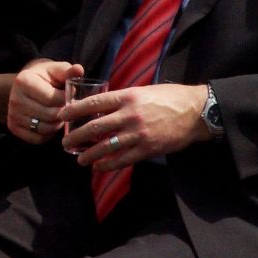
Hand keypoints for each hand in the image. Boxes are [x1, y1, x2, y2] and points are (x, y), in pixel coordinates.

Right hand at [6, 59, 76, 145]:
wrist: (25, 86)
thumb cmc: (45, 78)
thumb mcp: (55, 70)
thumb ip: (67, 71)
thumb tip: (79, 69)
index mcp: (24, 81)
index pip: (53, 99)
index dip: (67, 100)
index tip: (69, 96)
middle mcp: (15, 99)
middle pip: (50, 115)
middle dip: (63, 113)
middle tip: (65, 107)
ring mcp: (12, 115)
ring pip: (45, 129)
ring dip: (57, 124)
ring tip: (57, 114)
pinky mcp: (13, 128)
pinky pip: (38, 139)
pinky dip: (47, 134)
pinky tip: (49, 122)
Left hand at [62, 82, 209, 169]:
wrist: (195, 112)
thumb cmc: (169, 98)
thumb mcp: (142, 91)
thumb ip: (122, 100)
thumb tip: (101, 107)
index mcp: (127, 97)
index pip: (94, 103)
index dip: (74, 109)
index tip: (62, 115)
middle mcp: (130, 114)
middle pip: (95, 126)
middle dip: (77, 136)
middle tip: (65, 143)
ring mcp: (139, 133)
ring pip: (107, 146)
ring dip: (90, 154)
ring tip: (80, 160)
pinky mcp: (148, 149)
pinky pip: (123, 159)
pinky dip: (109, 164)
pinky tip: (99, 167)